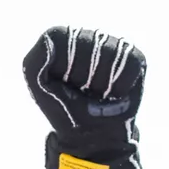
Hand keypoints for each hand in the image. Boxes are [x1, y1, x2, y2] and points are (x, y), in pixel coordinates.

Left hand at [22, 26, 146, 168]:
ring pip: (111, 56)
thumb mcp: (37, 85)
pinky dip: (120, 86)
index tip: (63, 82)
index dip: (62, 67)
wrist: (90, 134)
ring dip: (102, 84)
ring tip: (97, 93)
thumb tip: (50, 42)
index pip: (65, 39)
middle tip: (81, 91)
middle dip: (82, 77)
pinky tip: (113, 94)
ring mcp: (114, 45)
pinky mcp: (135, 58)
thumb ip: (34, 60)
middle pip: (90, 47)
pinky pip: (130, 66)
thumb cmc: (62, 108)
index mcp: (63, 36)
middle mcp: (90, 35)